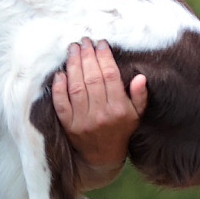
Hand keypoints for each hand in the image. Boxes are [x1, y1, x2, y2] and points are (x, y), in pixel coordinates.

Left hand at [52, 38, 147, 189]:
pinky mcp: (68, 125)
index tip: (101, 43)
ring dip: (73, 65)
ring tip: (73, 48)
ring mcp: (82, 120)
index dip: (104, 57)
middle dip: (87, 56)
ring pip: (76, 87)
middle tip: (84, 41)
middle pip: (92, 78)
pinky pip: (61, 103)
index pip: (110, 76)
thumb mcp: (136, 114)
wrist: (102, 157)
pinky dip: (59, 87)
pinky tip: (60, 72)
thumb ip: (139, 95)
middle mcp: (101, 114)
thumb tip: (140, 77)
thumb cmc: (121, 130)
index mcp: (119, 109)